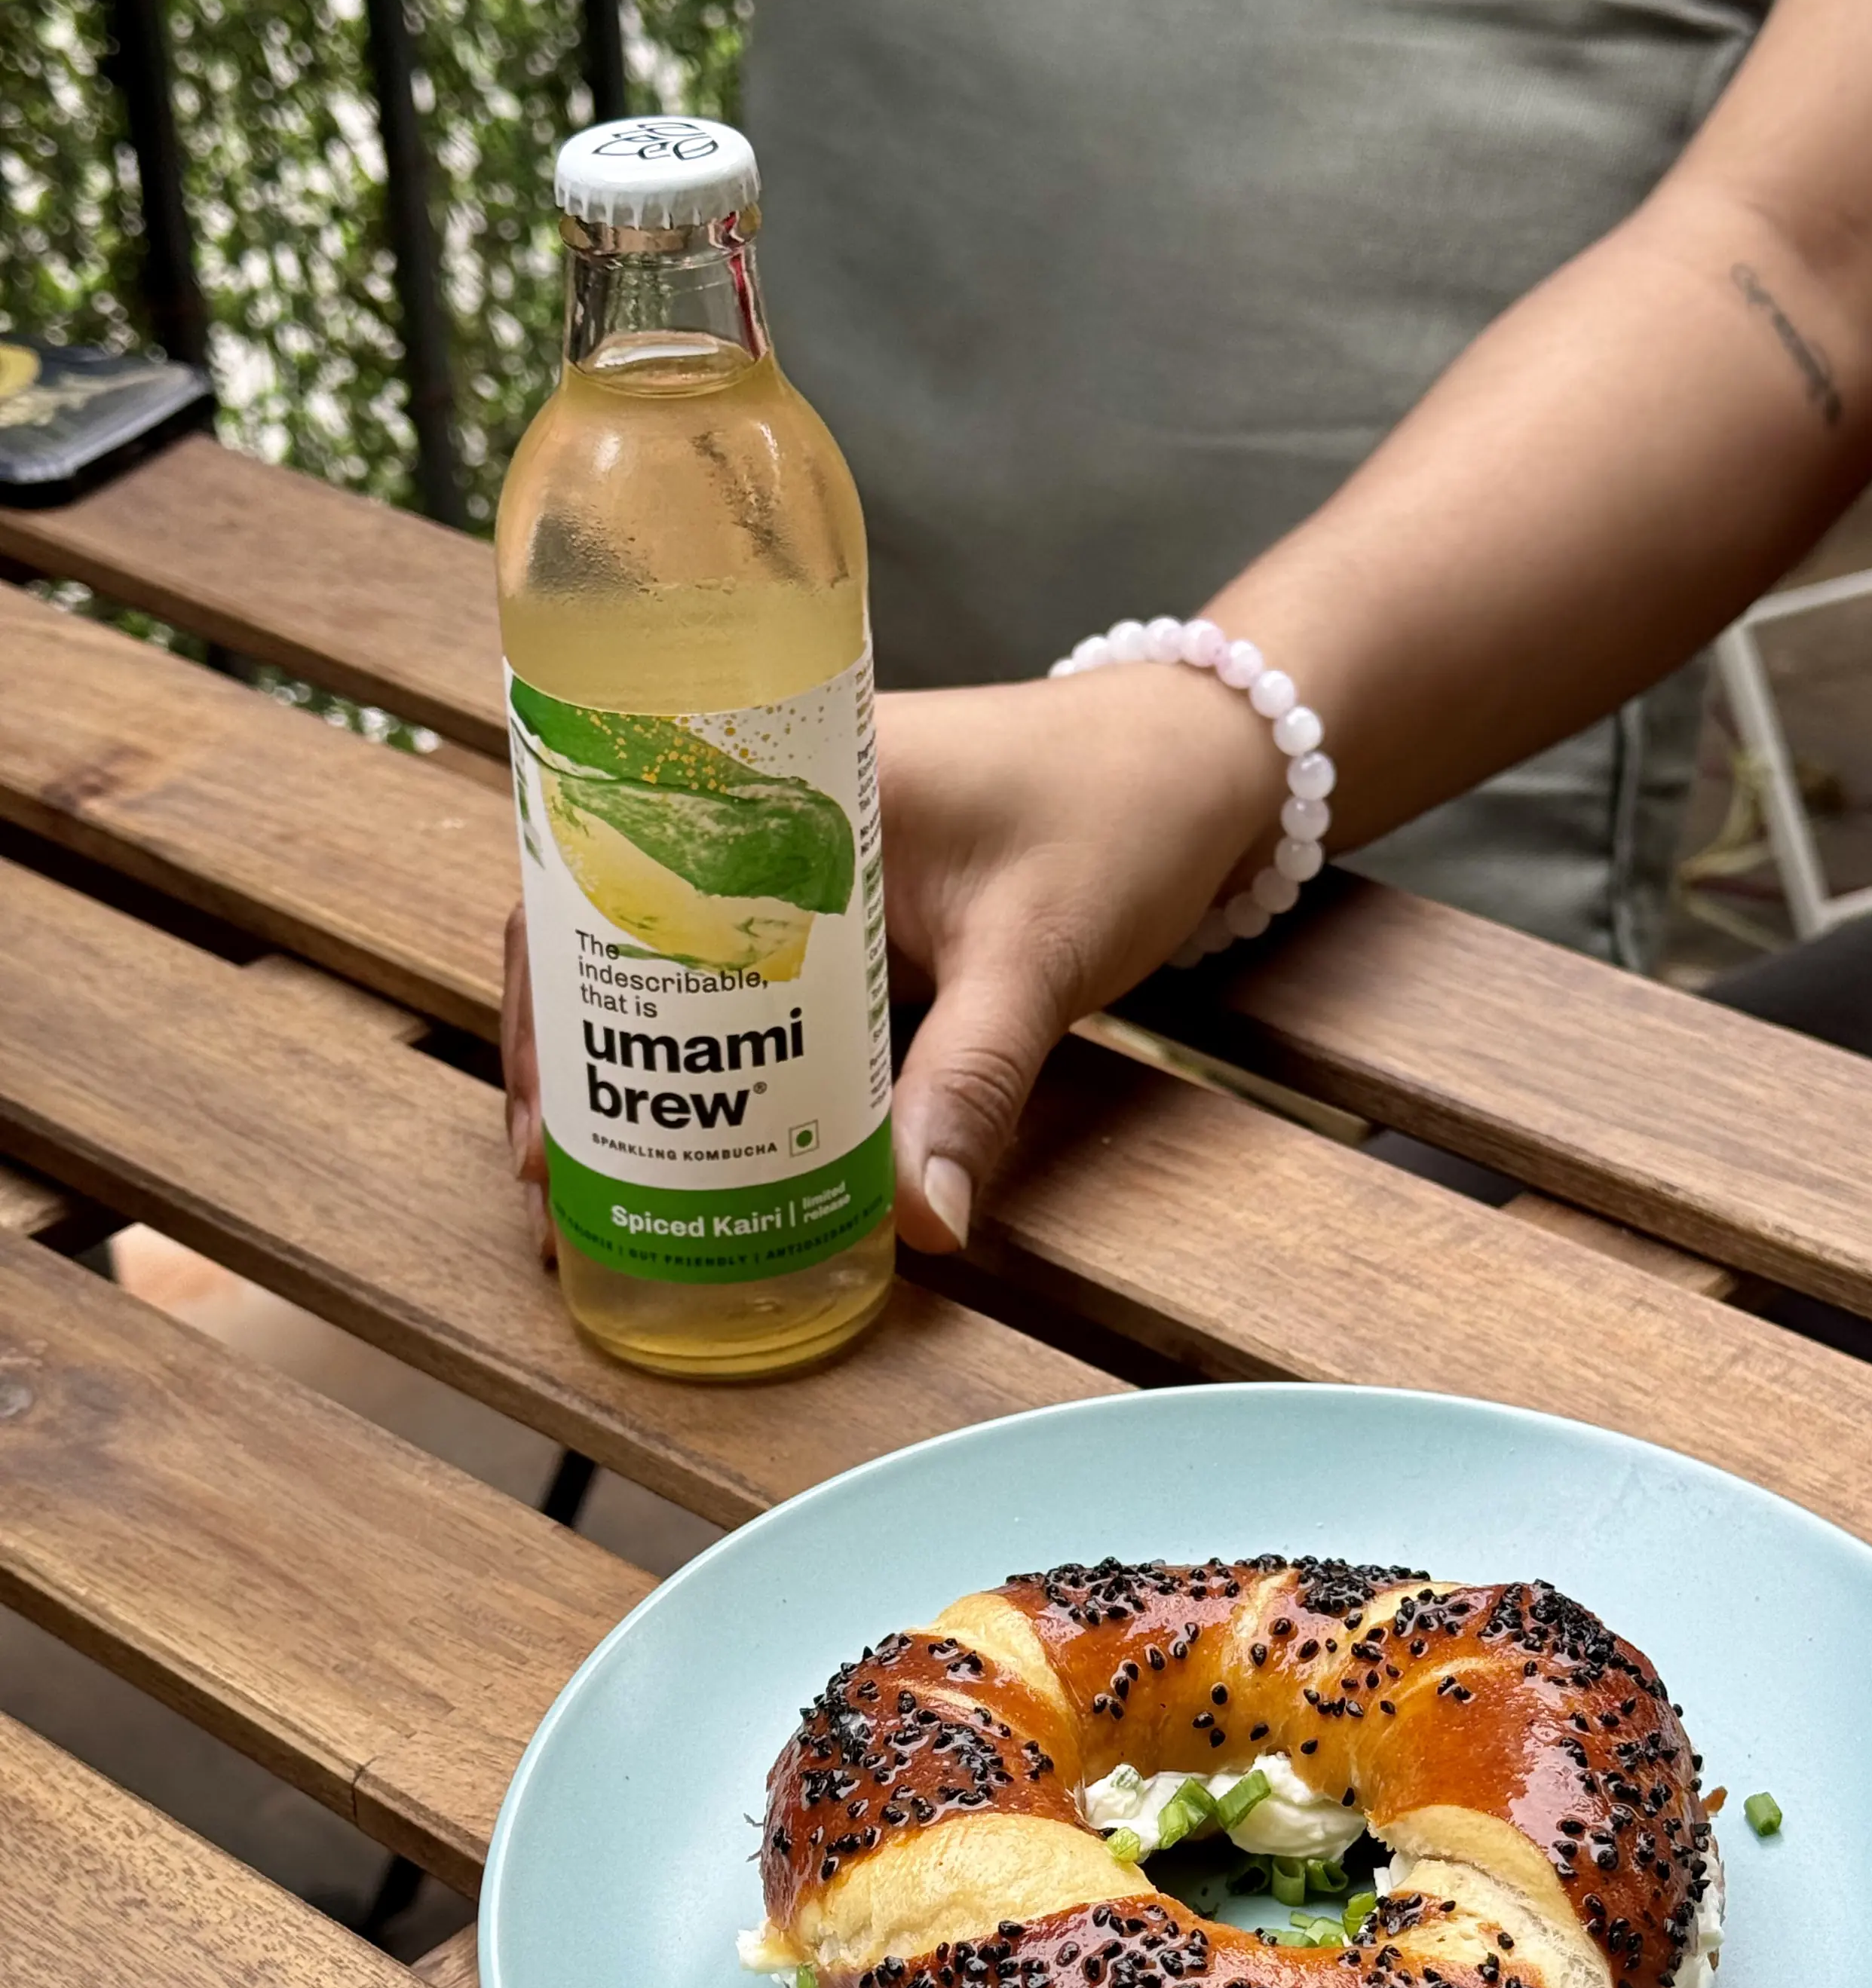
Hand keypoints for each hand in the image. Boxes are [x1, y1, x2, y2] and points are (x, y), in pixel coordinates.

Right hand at [497, 662, 1281, 1259]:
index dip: (552, 997)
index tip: (545, 1116)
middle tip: (553, 1182)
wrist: (1209, 759)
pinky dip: (716, 1050)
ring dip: (632, 1059)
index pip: (603, 868)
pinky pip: (748, 973)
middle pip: (612, 926)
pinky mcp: (845, 901)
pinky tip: (703, 1137)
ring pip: (671, 956)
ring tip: (599, 1179)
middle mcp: (763, 803)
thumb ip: (976, 1083)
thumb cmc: (1125, 816)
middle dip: (570, 1054)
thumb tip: (919, 1228)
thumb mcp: (1043, 953)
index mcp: (779, 774)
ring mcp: (797, 852)